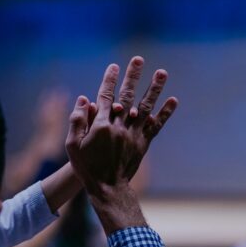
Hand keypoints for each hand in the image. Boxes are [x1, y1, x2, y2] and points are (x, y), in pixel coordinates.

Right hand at [66, 56, 176, 194]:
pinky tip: (173, 100)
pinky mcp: (143, 143)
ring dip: (154, 89)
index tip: (113, 66)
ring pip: (145, 107)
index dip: (109, 80)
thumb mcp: (72, 145)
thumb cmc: (86, 167)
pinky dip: (165, 113)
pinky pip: (156, 125)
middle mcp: (120, 126)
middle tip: (138, 59)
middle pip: (127, 95)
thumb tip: (83, 98)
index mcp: (101, 124)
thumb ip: (77, 121)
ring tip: (162, 72)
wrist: (107, 187)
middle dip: (133, 76)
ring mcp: (134, 134)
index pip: (105, 96)